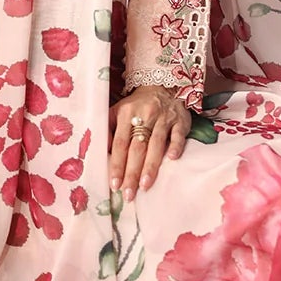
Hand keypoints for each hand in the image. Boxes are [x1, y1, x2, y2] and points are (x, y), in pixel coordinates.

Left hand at [108, 85, 193, 200]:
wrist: (162, 87)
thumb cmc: (136, 106)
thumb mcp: (118, 112)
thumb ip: (108, 130)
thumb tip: (100, 153)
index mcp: (125, 113)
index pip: (119, 143)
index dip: (116, 164)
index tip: (114, 184)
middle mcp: (144, 115)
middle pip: (137, 148)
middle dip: (131, 172)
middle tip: (128, 194)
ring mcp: (163, 118)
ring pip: (156, 144)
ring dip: (151, 166)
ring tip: (145, 186)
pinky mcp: (180, 120)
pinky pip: (178, 135)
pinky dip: (175, 146)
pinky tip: (172, 160)